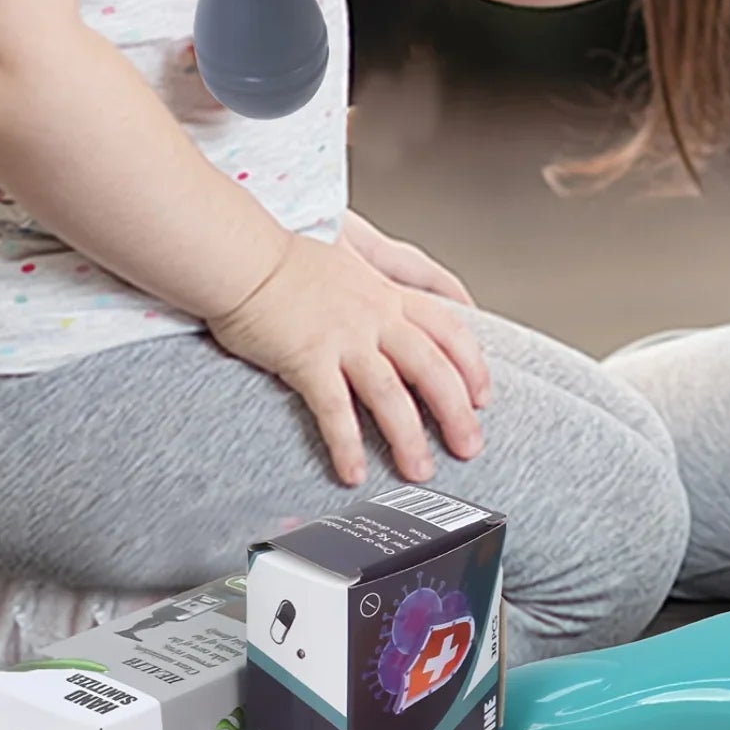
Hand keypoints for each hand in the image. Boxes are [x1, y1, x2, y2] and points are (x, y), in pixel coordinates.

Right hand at [207, 229, 490, 486]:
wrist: (246, 257)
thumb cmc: (286, 262)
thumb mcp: (350, 267)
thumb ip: (376, 293)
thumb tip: (391, 320)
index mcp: (388, 295)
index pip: (449, 330)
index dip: (472, 366)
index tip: (483, 396)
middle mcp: (376, 316)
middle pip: (433, 367)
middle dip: (457, 411)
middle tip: (469, 446)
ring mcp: (344, 337)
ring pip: (392, 394)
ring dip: (409, 437)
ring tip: (419, 471)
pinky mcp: (308, 358)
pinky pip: (335, 410)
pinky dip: (347, 444)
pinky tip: (354, 472)